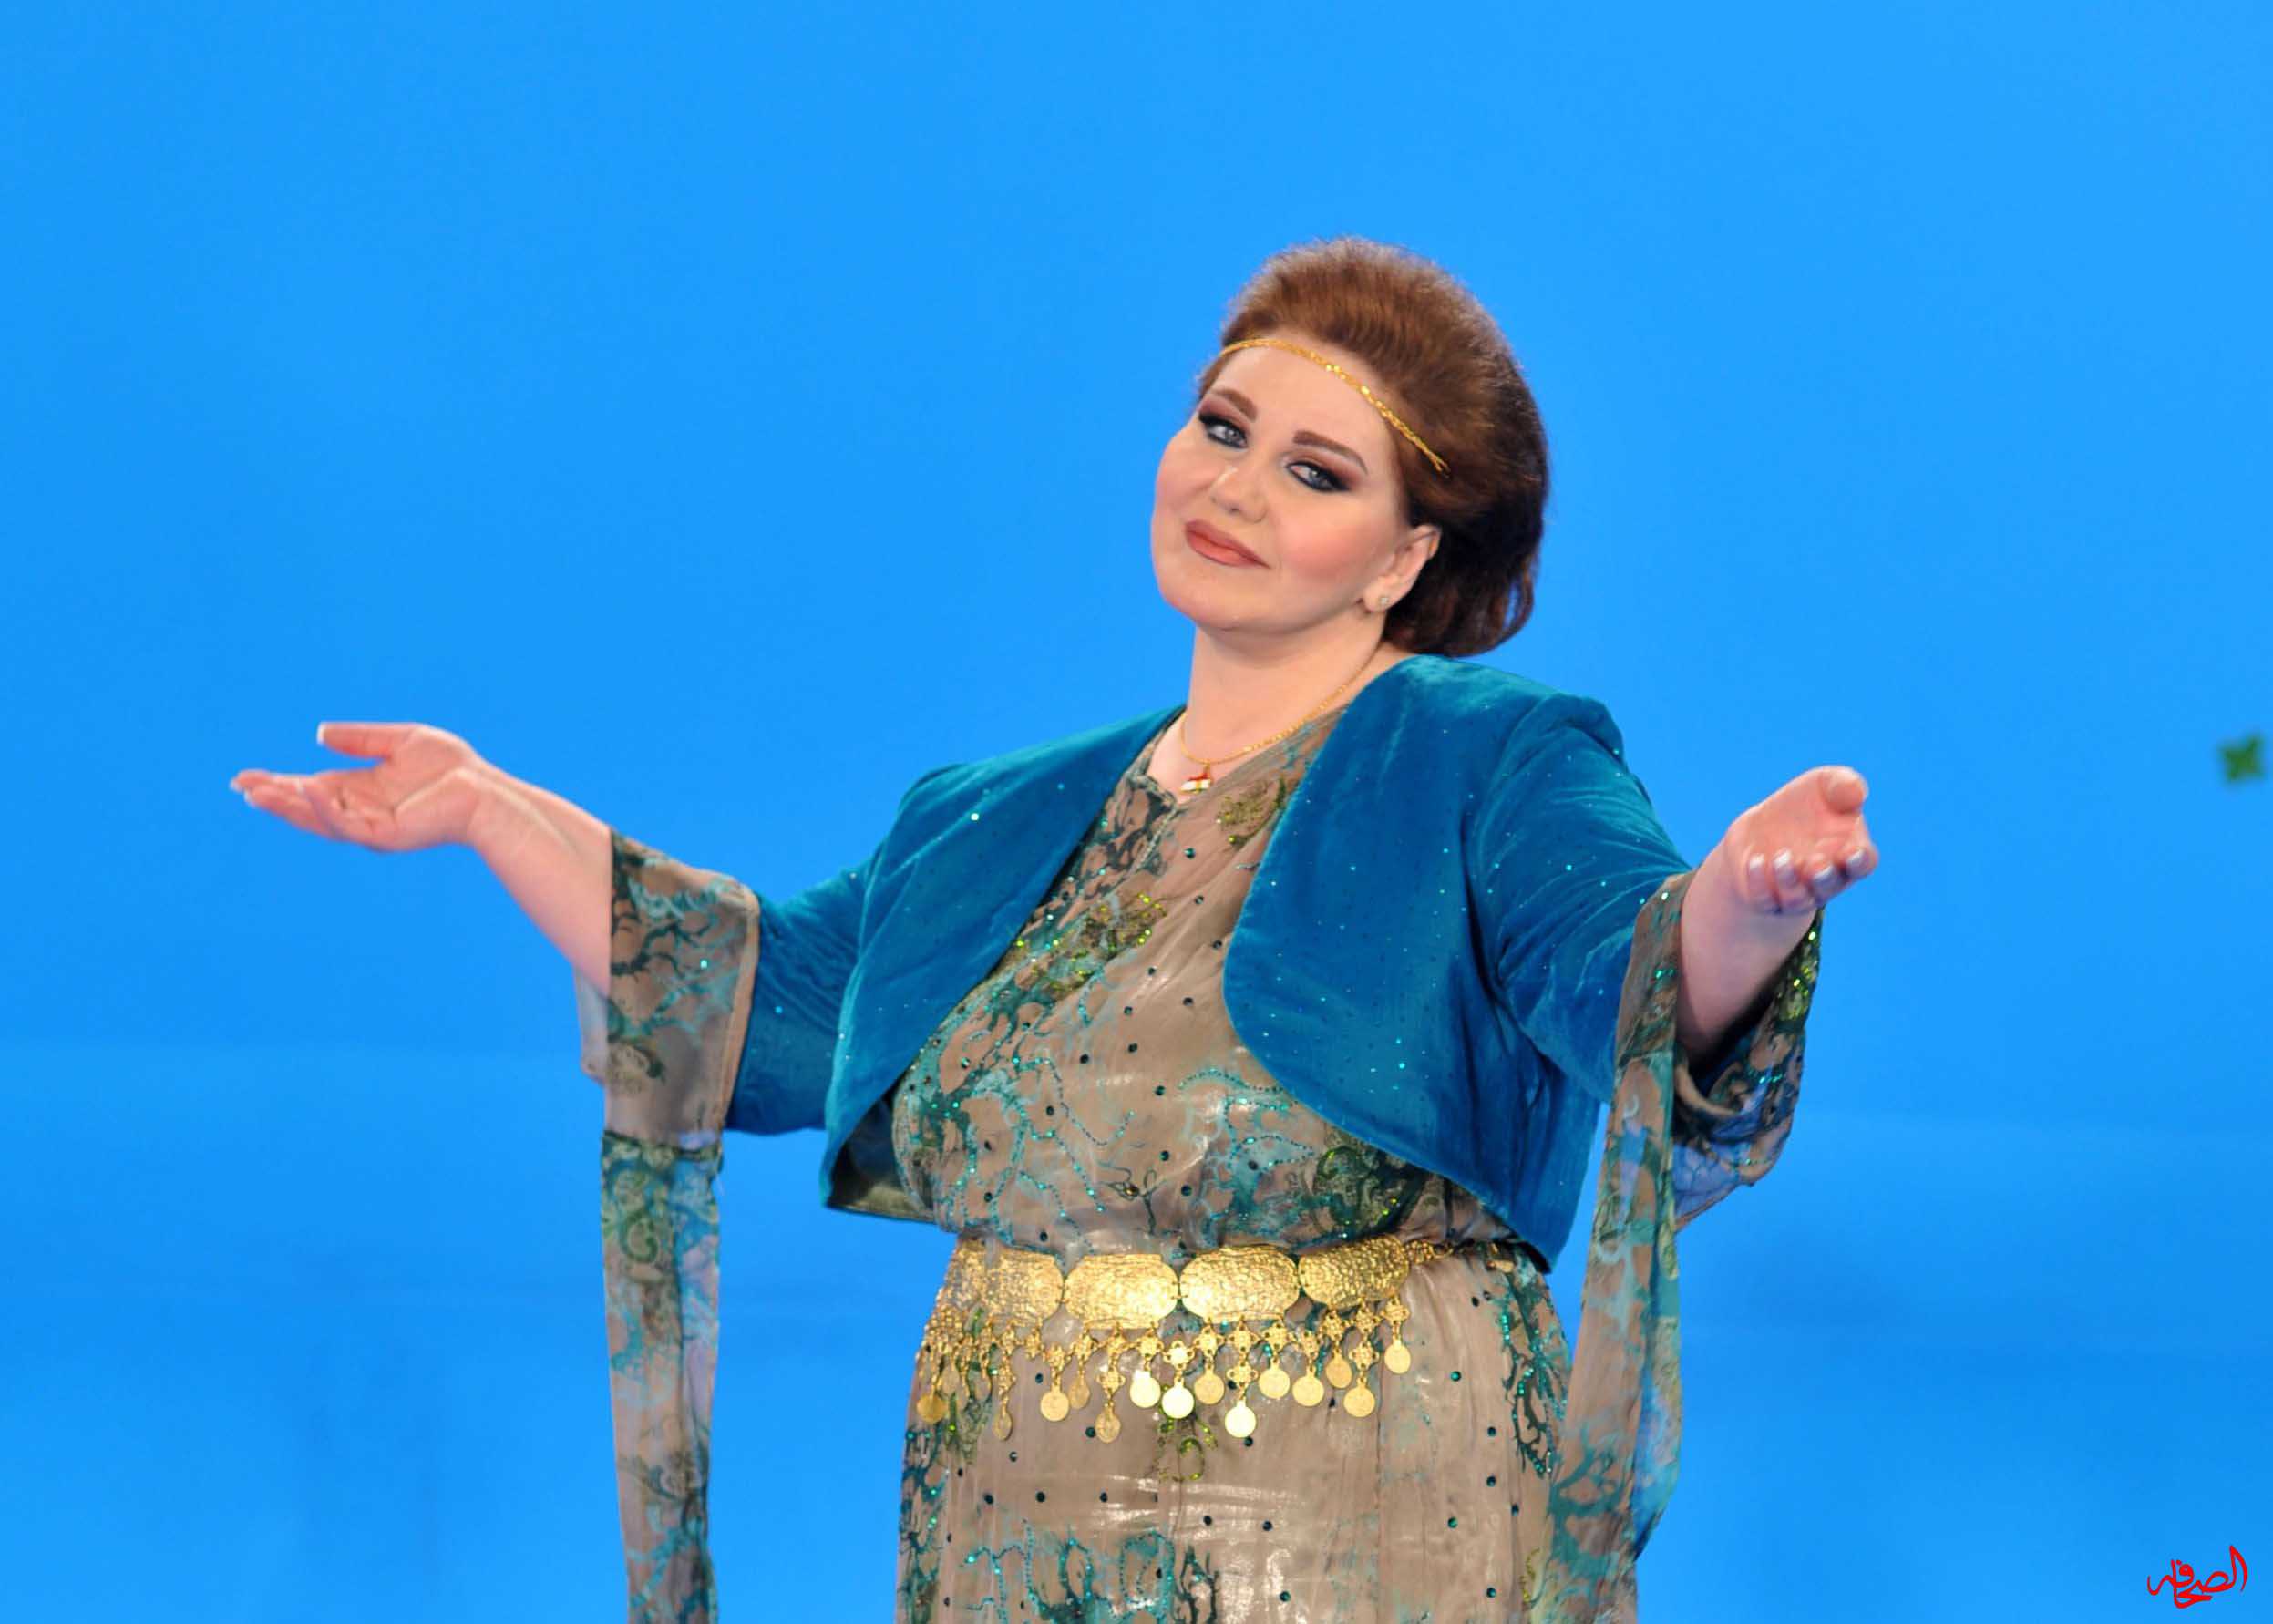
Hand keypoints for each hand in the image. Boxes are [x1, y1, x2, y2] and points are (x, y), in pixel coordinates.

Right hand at [231, 721, 498, 852]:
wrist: (485, 791)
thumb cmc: (451, 768)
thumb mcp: (399, 741)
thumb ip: (360, 739)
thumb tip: (319, 733)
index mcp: (361, 789)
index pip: (310, 787)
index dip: (279, 782)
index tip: (245, 776)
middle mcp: (360, 810)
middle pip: (306, 806)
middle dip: (273, 797)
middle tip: (239, 786)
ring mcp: (370, 826)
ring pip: (318, 819)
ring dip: (287, 806)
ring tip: (256, 793)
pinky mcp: (384, 835)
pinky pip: (345, 823)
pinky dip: (323, 808)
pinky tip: (304, 789)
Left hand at [1720, 765, 1878, 916]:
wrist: (1761, 826)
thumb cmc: (1803, 805)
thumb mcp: (1822, 785)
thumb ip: (1842, 783)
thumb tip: (1857, 792)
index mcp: (1848, 851)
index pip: (1863, 862)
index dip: (1861, 860)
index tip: (1853, 852)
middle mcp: (1826, 878)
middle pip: (1830, 885)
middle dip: (1824, 876)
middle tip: (1815, 861)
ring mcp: (1797, 892)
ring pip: (1797, 898)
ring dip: (1789, 881)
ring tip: (1781, 857)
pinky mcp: (1766, 897)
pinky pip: (1764, 899)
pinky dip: (1759, 882)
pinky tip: (1755, 860)